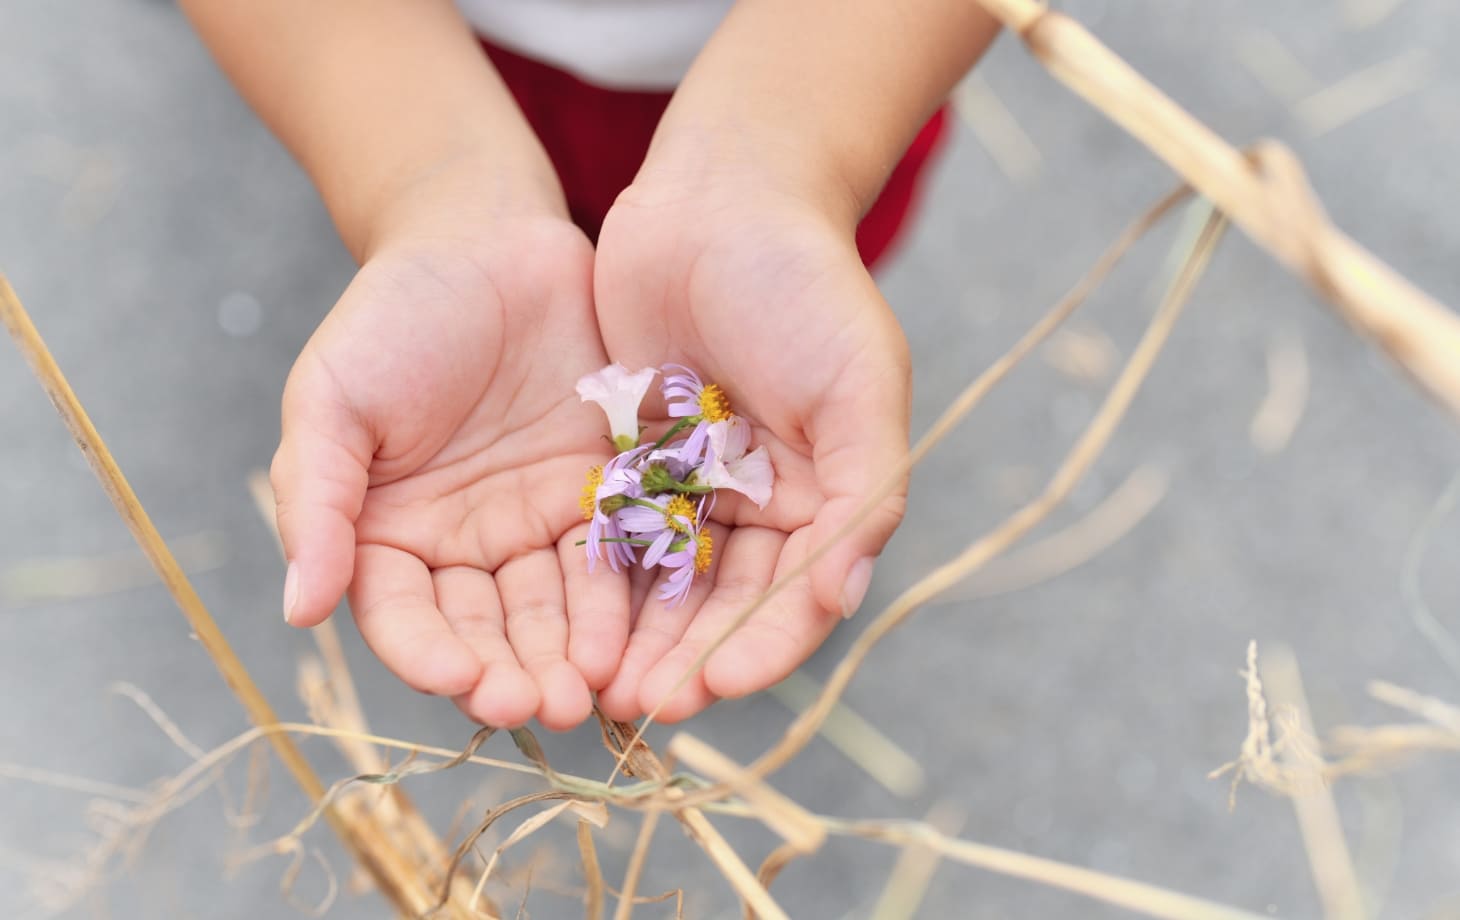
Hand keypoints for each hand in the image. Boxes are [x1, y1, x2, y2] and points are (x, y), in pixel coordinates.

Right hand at [271, 175, 629, 730]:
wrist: (488, 239)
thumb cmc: (395, 315)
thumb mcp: (333, 401)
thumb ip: (314, 502)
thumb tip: (298, 610)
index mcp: (390, 536)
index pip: (405, 617)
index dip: (429, 656)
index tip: (461, 683)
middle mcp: (467, 546)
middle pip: (488, 629)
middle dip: (514, 672)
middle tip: (545, 709)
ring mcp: (538, 524)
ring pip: (556, 607)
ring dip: (572, 653)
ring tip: (596, 690)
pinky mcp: (604, 494)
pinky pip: (616, 554)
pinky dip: (624, 597)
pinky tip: (639, 631)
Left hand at [590, 173, 910, 722]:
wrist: (721, 198)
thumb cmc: (805, 284)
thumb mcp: (859, 379)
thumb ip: (865, 486)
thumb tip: (845, 593)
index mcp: (828, 499)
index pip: (797, 599)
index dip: (760, 649)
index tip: (711, 688)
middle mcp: (765, 509)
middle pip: (726, 607)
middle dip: (685, 658)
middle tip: (635, 707)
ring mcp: (697, 489)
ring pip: (666, 585)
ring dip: (635, 637)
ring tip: (592, 686)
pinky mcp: (634, 465)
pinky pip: (614, 536)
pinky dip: (597, 582)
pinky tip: (564, 620)